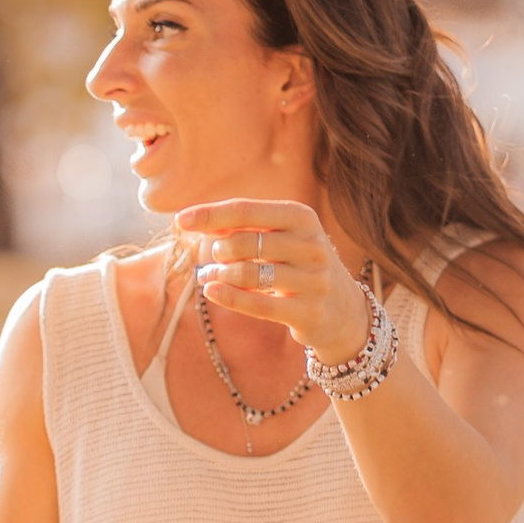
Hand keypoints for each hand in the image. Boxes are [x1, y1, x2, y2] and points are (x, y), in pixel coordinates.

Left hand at [174, 197, 371, 362]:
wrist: (343, 310)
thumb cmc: (298, 265)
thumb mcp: (279, 238)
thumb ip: (242, 227)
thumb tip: (196, 222)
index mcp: (302, 217)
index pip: (246, 210)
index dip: (209, 215)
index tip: (180, 220)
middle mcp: (312, 244)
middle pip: (244, 242)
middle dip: (219, 251)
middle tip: (214, 258)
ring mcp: (314, 279)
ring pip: (248, 274)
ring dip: (221, 275)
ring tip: (211, 276)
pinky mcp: (309, 312)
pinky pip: (259, 305)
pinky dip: (229, 297)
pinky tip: (212, 291)